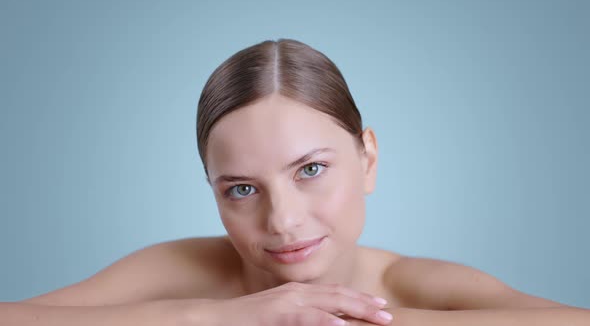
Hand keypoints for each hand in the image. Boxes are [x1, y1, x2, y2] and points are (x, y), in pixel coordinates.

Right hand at [193, 282, 392, 325]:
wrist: (213, 319)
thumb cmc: (246, 322)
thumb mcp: (278, 318)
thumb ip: (299, 319)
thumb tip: (324, 324)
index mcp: (297, 293)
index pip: (334, 295)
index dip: (358, 299)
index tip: (379, 306)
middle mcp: (296, 292)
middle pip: (338, 296)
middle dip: (365, 304)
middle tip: (389, 313)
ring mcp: (286, 301)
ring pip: (329, 303)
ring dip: (356, 310)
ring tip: (378, 317)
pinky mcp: (276, 313)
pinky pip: (307, 317)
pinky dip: (326, 321)